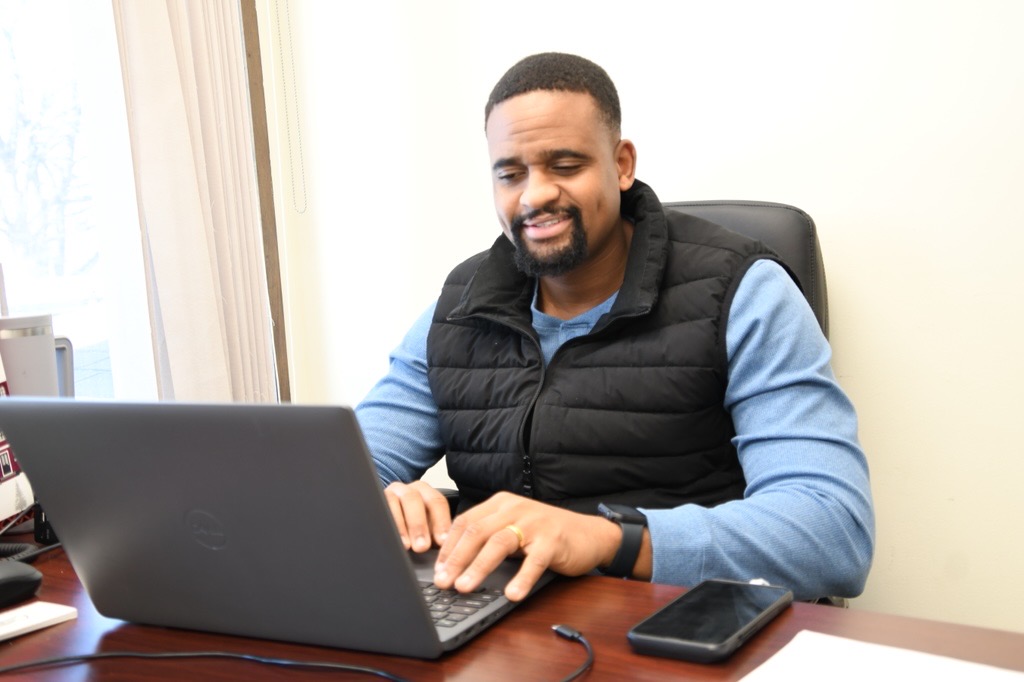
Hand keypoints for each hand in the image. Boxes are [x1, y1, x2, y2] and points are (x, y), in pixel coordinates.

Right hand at [382, 480, 451, 552]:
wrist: (388, 520)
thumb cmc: (412, 527)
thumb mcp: (426, 528)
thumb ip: (435, 534)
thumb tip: (444, 547)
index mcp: (426, 492)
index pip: (437, 501)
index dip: (441, 521)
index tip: (442, 541)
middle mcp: (408, 489)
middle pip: (414, 499)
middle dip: (419, 524)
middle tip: (422, 546)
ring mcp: (390, 493)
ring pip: (394, 502)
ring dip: (401, 526)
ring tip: (406, 546)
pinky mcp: (376, 501)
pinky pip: (379, 509)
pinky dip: (385, 524)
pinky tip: (390, 538)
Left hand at [433, 491, 622, 601]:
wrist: (590, 534)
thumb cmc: (548, 534)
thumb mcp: (514, 527)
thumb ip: (490, 536)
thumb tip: (455, 563)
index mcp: (501, 503)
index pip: (466, 522)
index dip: (448, 547)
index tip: (437, 569)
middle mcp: (515, 508)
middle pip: (477, 532)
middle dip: (456, 559)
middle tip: (443, 581)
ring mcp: (535, 523)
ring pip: (499, 543)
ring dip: (478, 567)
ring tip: (464, 587)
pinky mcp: (553, 540)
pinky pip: (534, 561)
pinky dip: (521, 578)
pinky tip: (512, 594)